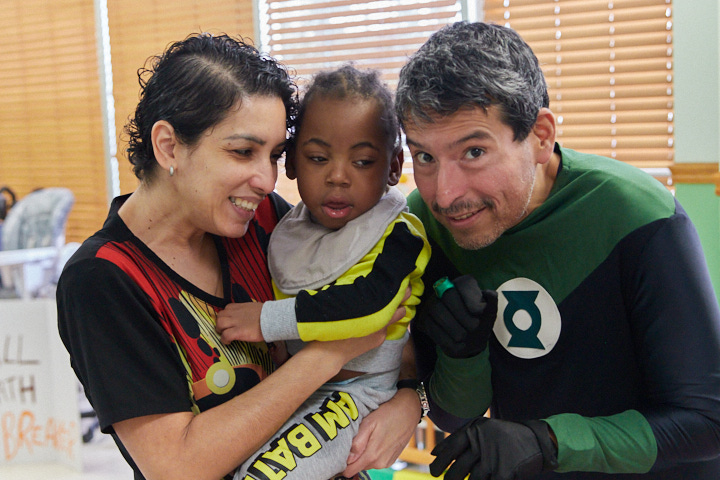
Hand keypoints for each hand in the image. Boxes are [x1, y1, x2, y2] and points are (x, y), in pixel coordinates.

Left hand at [215, 302, 263, 342]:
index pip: (226, 309)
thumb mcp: (254, 307)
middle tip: (225, 329)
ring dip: (220, 330)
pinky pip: (225, 335)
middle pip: (220, 316)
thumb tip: (248, 315)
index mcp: (239, 307)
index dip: (226, 316)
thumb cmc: (267, 313)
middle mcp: (235, 313)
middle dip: (220, 323)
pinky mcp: (238, 332)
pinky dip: (224, 339)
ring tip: (225, 335)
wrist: (272, 318)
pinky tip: (229, 342)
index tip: (229, 321)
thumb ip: (247, 310)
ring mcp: (235, 322)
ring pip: (219, 324)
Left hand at [343, 388, 420, 475]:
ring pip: (366, 463)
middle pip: (357, 467)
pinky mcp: (391, 459)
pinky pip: (375, 461)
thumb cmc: (388, 414)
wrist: (408, 411)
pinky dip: (372, 453)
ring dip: (363, 454)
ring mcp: (386, 462)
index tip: (340, 453)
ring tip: (366, 437)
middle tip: (354, 439)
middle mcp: (379, 463)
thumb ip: (358, 442)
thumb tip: (347, 458)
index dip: (342, 463)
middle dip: (353, 457)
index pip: (350, 470)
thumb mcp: (369, 423)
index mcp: (372, 455)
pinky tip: (375, 440)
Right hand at [416, 275, 497, 357]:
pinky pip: (430, 325)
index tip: (479, 313)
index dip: (470, 297)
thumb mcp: (489, 315)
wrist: (468, 342)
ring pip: (437, 309)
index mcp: (462, 285)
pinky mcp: (423, 318)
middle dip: (462, 314)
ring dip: (453, 326)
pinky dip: (444, 337)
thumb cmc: (480, 323)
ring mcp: (431, 303)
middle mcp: (444, 290)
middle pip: (448, 295)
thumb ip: (492, 304)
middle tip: (473, 328)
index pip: (463, 283)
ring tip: (463, 337)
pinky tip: (455, 344)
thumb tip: (490, 294)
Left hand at [430, 417, 557, 479]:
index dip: (439, 463)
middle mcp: (481, 445)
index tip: (434, 472)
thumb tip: (434, 454)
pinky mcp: (504, 473)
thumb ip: (458, 438)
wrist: (535, 440)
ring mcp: (493, 460)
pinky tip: (488, 478)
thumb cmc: (503, 436)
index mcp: (474, 431)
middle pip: (457, 470)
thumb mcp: (481, 428)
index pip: (450, 449)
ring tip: (468, 479)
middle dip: (451, 479)